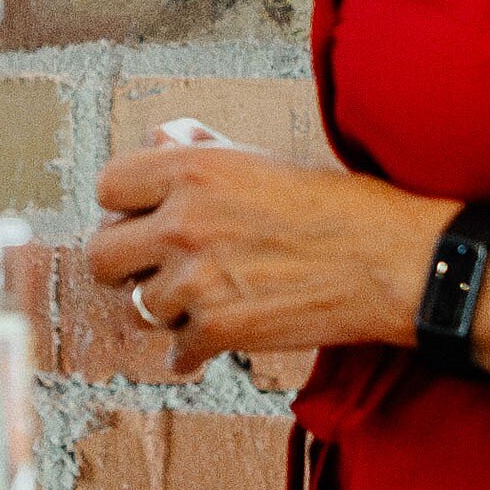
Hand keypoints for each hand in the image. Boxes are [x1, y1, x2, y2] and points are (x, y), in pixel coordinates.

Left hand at [86, 144, 449, 367]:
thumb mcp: (261, 160)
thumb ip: (201, 151)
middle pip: (101, 256)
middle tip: (151, 266)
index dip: (124, 206)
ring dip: (168, 307)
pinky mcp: (219, 329)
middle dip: (124, 264)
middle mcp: (183, 222)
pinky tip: (211, 339)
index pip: (108, 187)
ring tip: (202, 298)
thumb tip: (158, 140)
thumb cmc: (338, 207)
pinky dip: (194, 349)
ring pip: (140, 306)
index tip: (139, 218)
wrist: (388, 262)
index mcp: (191, 170)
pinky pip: (178, 348)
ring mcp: (197, 279)